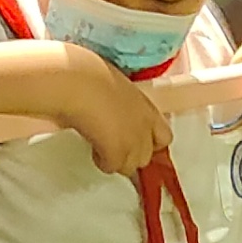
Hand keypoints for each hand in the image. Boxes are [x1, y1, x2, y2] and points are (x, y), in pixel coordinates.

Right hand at [52, 42, 169, 176]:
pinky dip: (100, 160)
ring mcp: (133, 143)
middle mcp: (145, 127)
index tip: (135, 140)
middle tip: (112, 144)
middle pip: (146, 157)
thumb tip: (115, 113)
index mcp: (147, 107)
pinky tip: (91, 146)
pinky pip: (110, 167)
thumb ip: (124, 106)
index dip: (150, 142)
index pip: (164, 137)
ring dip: (116, 160)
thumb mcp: (117, 87)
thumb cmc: (89, 75)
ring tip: (100, 145)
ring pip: (130, 167)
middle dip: (130, 155)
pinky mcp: (117, 154)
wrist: (77, 82)